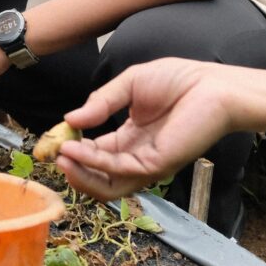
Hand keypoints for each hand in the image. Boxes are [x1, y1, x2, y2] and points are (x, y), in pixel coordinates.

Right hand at [56, 59, 231, 200]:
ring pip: (107, 184)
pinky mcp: (157, 164)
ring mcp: (147, 163)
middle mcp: (137, 155)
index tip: (55, 139)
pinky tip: (76, 150)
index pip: (96, 153)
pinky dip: (94, 163)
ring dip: (81, 174)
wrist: (212, 84)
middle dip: (73, 168)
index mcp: (131, 138)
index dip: (74, 148)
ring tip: (61, 157)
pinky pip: (118, 170)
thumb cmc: (179, 80)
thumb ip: (101, 102)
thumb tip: (70, 119)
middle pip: (99, 176)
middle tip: (53, 154)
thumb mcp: (129, 85)